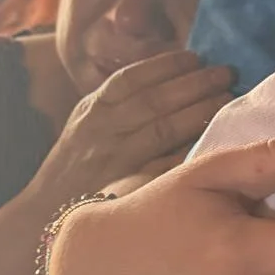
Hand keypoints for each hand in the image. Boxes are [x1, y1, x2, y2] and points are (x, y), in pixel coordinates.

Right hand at [26, 48, 234, 220]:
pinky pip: (169, 166)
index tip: (196, 57)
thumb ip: (115, 103)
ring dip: (200, 111)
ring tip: (227, 98)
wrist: (47, 217)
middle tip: (225, 74)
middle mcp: (104, 132)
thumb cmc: (76, 169)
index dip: (166, 65)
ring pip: (165, 130)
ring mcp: (118, 162)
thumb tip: (163, 75)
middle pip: (154, 101)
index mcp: (92, 111)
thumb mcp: (84, 127)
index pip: (131, 79)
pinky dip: (193, 150)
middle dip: (194, 84)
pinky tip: (217, 139)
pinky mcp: (133, 190)